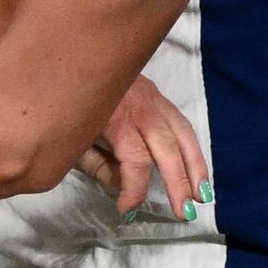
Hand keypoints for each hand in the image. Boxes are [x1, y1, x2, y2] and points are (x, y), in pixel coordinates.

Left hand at [77, 77, 209, 218]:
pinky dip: (191, 147)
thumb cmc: (65, 101)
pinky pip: (180, 123)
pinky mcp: (157, 94)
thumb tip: (123, 185)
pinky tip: (196, 169)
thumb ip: (97, 165)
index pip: (136, 160)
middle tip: (185, 212)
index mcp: (115, 118)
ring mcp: (152, 97)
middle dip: (179, 182)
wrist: (71, 55)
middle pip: (167, 147)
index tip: (125, 210)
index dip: (134, 189)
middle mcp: (140, 106)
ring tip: (203, 194)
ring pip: (183, 133)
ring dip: (195, 165)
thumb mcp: (71, 138)